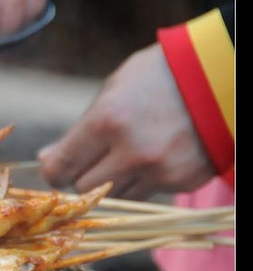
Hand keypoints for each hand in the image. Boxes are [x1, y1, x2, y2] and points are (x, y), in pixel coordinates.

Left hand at [37, 43, 215, 199]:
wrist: (223, 76)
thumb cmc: (159, 75)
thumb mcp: (113, 91)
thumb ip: (80, 130)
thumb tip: (47, 159)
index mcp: (108, 121)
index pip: (63, 165)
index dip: (53, 172)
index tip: (53, 171)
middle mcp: (132, 152)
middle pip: (84, 187)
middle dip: (81, 175)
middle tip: (89, 160)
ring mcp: (160, 171)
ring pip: (115, 195)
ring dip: (112, 180)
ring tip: (126, 153)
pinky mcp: (182, 182)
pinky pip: (146, 193)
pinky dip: (142, 180)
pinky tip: (153, 155)